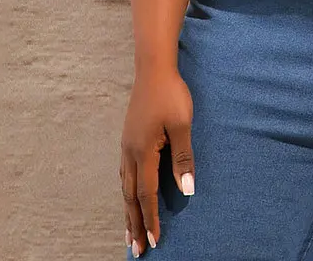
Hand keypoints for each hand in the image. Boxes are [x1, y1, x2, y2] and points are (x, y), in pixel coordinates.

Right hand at [120, 67, 195, 255]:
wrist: (153, 69)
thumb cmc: (171, 94)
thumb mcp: (182, 124)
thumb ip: (183, 158)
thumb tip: (187, 190)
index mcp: (143, 152)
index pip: (147, 194)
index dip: (151, 219)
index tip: (155, 241)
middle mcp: (130, 153)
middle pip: (130, 197)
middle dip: (134, 224)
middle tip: (136, 250)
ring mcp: (126, 145)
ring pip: (124, 187)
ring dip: (128, 211)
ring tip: (129, 232)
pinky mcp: (128, 138)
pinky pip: (124, 174)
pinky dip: (126, 192)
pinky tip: (128, 195)